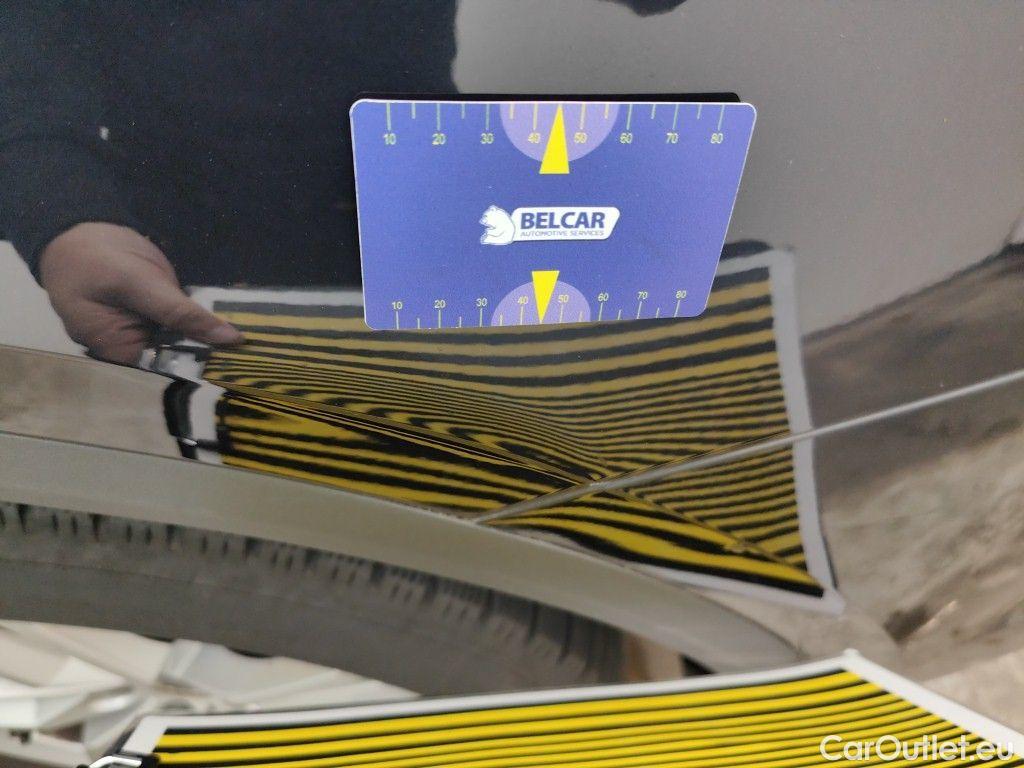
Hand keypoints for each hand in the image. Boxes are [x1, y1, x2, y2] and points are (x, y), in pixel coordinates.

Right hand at [40, 222, 243, 363]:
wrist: (76, 227)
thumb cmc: (95, 257)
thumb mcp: (139, 284)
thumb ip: (181, 313)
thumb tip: (229, 339)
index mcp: (119, 352)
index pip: (169, 369)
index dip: (203, 365)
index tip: (240, 360)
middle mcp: (132, 348)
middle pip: (178, 356)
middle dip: (212, 349)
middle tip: (253, 345)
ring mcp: (144, 330)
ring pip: (184, 339)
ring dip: (212, 333)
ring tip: (251, 336)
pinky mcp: (154, 313)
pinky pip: (182, 321)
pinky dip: (202, 318)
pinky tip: (232, 317)